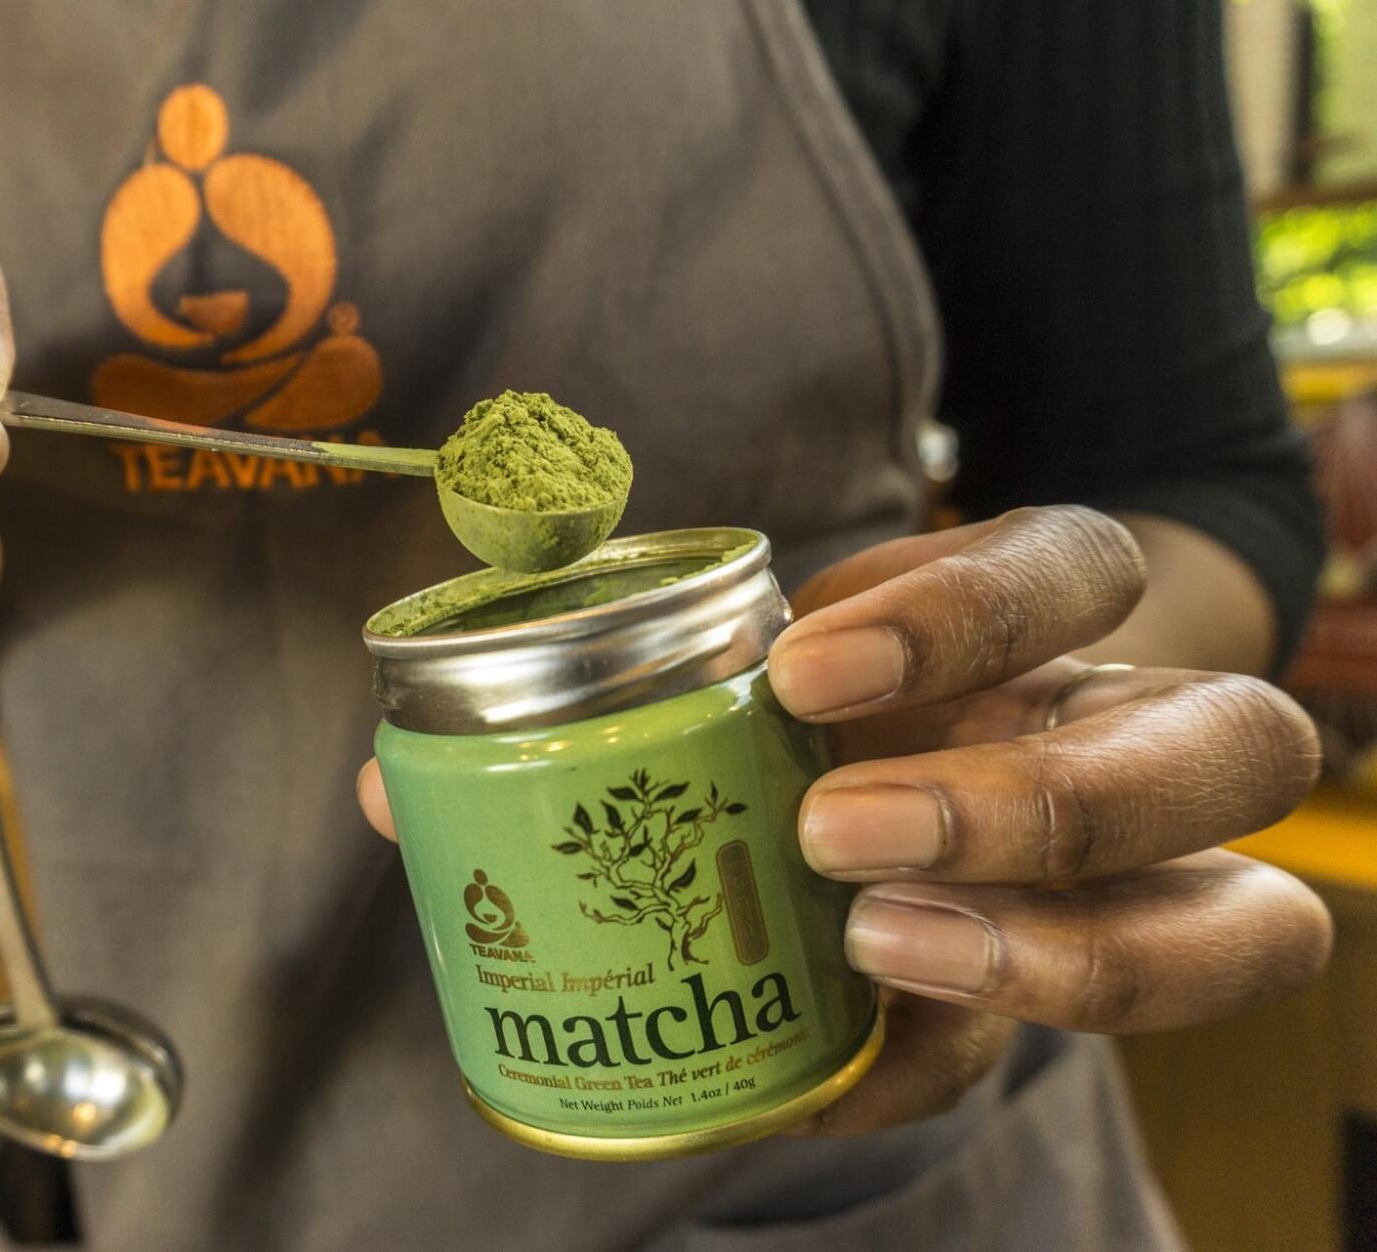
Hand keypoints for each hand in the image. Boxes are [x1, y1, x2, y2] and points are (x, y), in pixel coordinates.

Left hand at [357, 507, 1331, 1133]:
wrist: (909, 816)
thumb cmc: (813, 726)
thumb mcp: (729, 684)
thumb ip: (589, 705)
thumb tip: (386, 781)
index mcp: (1043, 633)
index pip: (1076, 568)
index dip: (965, 611)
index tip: (801, 668)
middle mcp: (1135, 747)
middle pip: (1222, 746)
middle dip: (1033, 794)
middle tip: (835, 830)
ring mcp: (1148, 885)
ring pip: (1241, 919)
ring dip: (1054, 947)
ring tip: (871, 946)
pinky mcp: (1080, 998)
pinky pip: (1093, 1044)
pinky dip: (948, 1055)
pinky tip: (836, 1058)